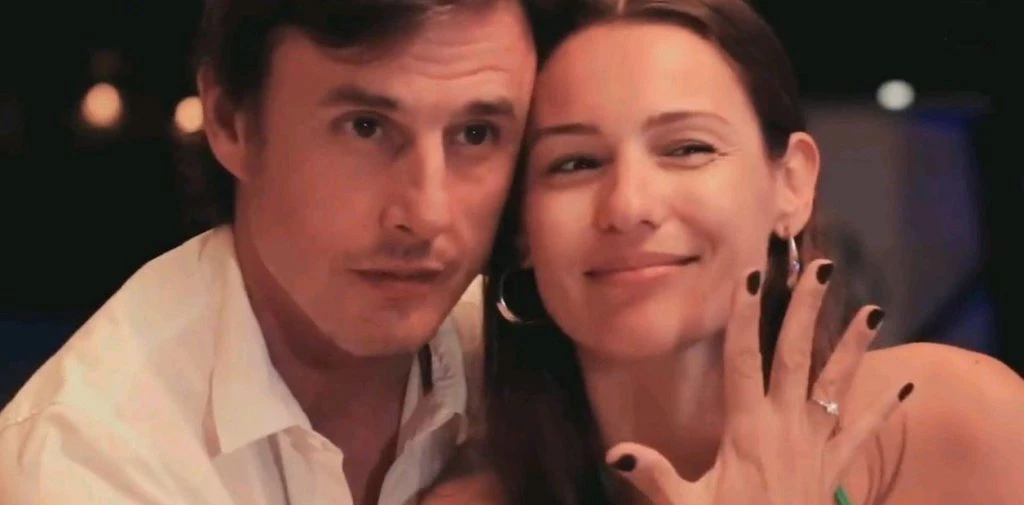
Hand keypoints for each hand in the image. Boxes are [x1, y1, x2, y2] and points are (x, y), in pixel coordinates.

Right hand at [606, 259, 912, 504]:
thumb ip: (655, 477)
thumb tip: (615, 450)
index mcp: (747, 429)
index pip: (744, 361)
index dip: (746, 318)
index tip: (753, 277)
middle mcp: (786, 426)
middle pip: (796, 357)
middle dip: (807, 310)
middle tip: (823, 269)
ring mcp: (816, 444)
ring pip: (837, 385)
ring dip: (853, 346)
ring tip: (873, 309)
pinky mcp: (835, 467)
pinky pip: (863, 433)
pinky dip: (884, 408)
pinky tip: (907, 385)